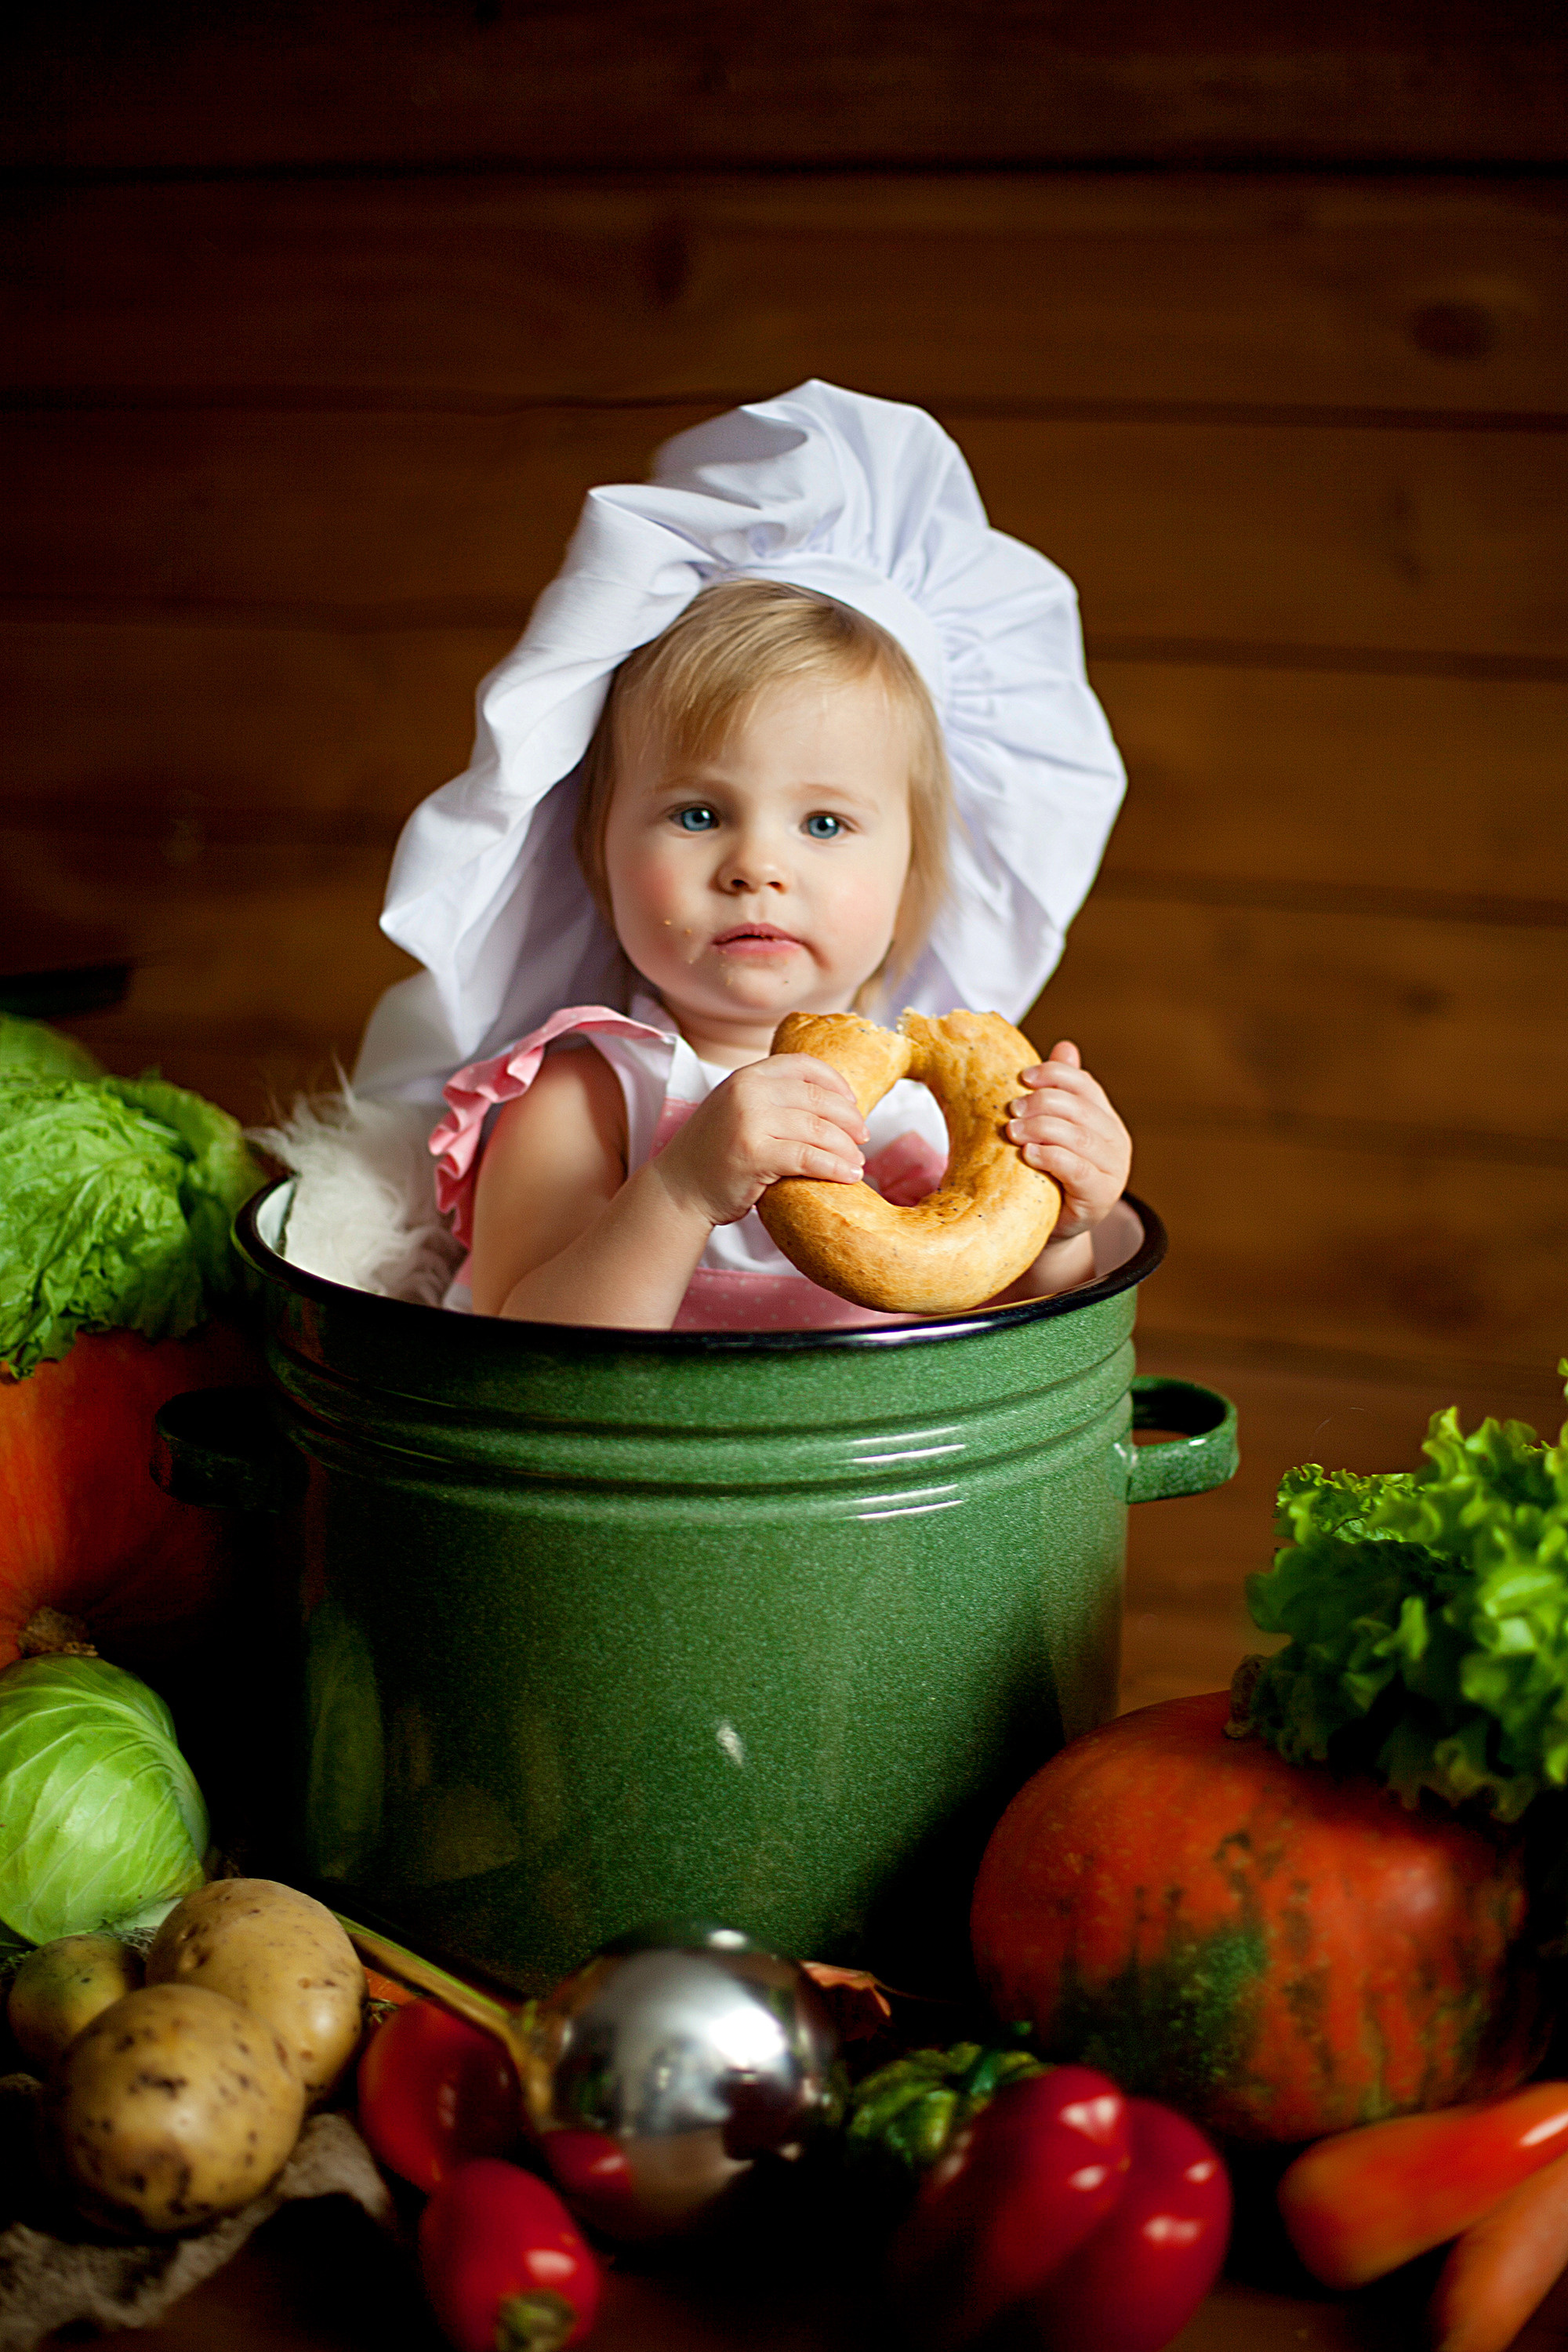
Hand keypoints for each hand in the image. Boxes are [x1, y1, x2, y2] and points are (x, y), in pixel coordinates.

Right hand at [654, 1053, 866, 1228]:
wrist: (678, 1189)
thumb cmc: (715, 1155)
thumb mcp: (737, 1111)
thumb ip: (770, 1100)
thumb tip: (828, 1104)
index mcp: (747, 1076)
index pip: (804, 1065)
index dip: (836, 1083)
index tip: (853, 1104)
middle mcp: (747, 1091)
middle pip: (818, 1099)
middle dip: (849, 1120)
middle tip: (864, 1137)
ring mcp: (749, 1121)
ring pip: (818, 1129)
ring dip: (847, 1148)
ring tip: (858, 1163)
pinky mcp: (753, 1153)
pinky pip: (809, 1157)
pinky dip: (835, 1167)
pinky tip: (849, 1176)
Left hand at [1005, 1041, 1130, 1242]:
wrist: (1050, 1227)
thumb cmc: (1047, 1175)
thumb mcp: (1051, 1132)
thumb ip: (1058, 1094)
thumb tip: (1065, 1047)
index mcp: (1105, 1119)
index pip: (1084, 1085)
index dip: (1054, 1075)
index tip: (1023, 1076)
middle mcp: (1115, 1141)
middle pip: (1079, 1109)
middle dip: (1041, 1103)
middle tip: (1010, 1109)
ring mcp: (1113, 1170)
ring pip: (1078, 1136)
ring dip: (1040, 1127)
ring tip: (1011, 1130)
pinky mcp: (1102, 1196)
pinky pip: (1077, 1169)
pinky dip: (1051, 1156)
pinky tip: (1028, 1153)